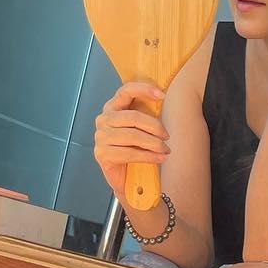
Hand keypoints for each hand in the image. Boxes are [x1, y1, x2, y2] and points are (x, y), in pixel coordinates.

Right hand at [93, 81, 169, 201]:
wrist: (124, 177)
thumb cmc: (134, 148)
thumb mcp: (140, 127)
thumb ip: (146, 114)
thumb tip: (164, 101)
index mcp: (113, 107)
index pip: (126, 91)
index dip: (144, 89)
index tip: (162, 95)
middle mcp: (103, 119)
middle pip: (133, 117)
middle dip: (154, 126)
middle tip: (167, 136)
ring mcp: (100, 137)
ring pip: (132, 136)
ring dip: (154, 143)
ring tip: (166, 150)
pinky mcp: (102, 153)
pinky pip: (129, 153)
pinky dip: (148, 156)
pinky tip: (159, 158)